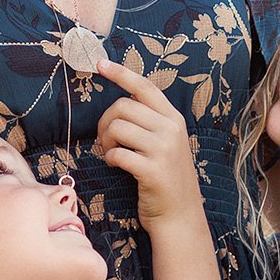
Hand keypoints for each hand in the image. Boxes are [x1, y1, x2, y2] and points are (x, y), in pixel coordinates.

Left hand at [93, 58, 202, 229]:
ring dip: (106, 142)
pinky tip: (116, 166)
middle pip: (123, 107)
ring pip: (117, 128)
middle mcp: (171, 129)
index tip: (99, 64)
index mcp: (173, 118)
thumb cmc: (165, 177)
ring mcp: (164, 150)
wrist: (180, 215)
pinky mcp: (153, 170)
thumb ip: (150, 122)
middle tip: (106, 140)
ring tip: (112, 154)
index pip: (145, 86)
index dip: (121, 73)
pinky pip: (118, 154)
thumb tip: (119, 106)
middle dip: (105, 122)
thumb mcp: (167, 143)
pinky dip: (110, 159)